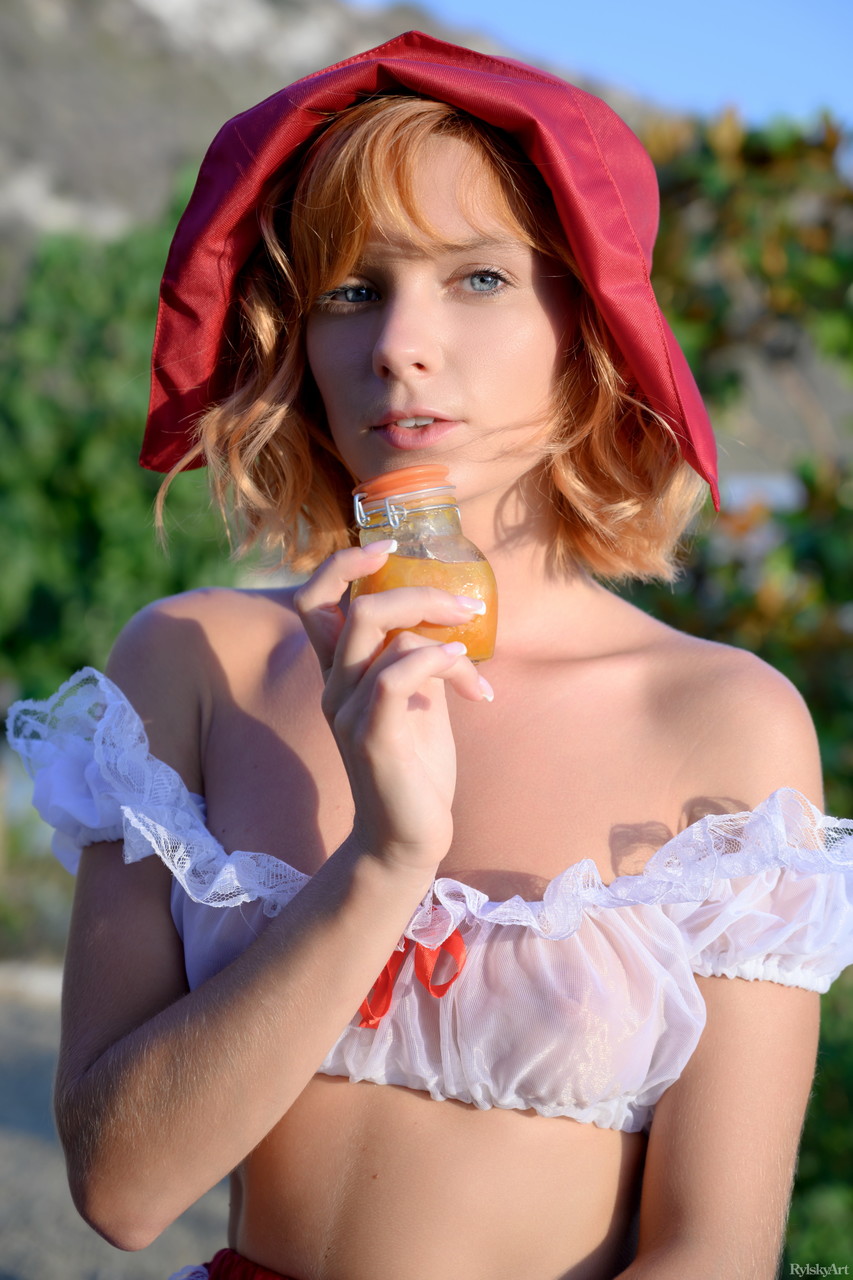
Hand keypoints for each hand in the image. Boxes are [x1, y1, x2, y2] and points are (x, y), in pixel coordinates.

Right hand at [294, 541, 491, 870]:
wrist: (409, 839)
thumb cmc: (416, 769)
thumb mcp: (419, 701)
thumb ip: (417, 658)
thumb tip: (445, 618)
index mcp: (340, 674)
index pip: (315, 601)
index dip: (344, 564)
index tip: (391, 547)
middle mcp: (334, 688)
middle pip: (355, 606)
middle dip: (416, 591)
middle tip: (465, 605)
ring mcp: (347, 712)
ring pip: (373, 631)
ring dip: (436, 626)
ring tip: (474, 650)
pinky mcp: (371, 738)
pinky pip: (394, 676)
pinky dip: (434, 660)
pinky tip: (466, 675)